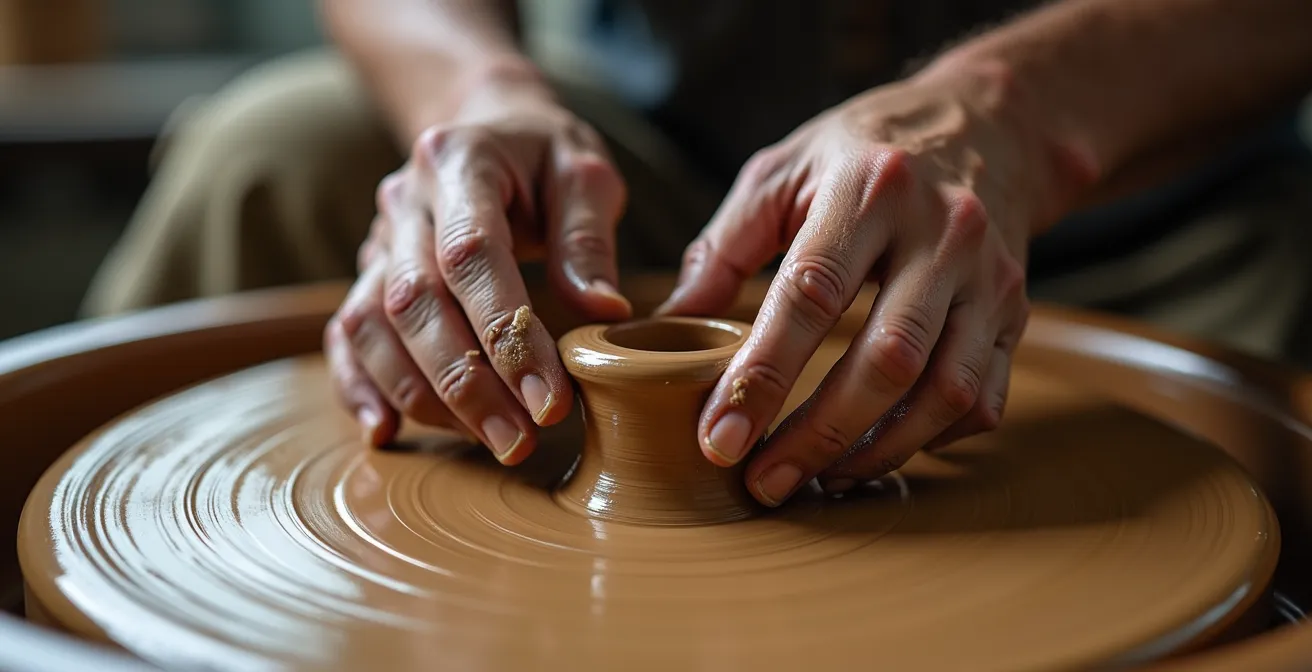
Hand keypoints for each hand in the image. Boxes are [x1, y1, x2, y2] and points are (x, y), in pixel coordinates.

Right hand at [325, 78, 630, 463]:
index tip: (548, 400)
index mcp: (460, 163)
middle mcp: (405, 203)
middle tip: (519, 440)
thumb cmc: (544, 157)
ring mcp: (377, 240)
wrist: (489, 128)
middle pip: (414, 302)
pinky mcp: (368, 275)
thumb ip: (589, 240)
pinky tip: (387, 432)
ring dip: (424, 396)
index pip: (471, 257)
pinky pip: (345, 336)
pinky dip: (359, 387)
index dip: (505, 335)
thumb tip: (604, 312)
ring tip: (489, 440)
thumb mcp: (584, 174)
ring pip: (373, 327)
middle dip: (466, 382)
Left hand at [659, 62, 1092, 504]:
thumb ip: (723, 248)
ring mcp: (990, 277)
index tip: (720, 437)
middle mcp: (943, 233)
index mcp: (870, 189)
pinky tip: (879, 450)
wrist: (986, 125)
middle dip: (820, 435)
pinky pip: (982, 397)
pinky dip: (931, 439)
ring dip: (878, 450)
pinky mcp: (1016, 313)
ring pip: (944, 390)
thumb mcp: (781, 172)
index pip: (812, 295)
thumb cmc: (861, 153)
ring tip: (818, 481)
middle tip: (764, 483)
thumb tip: (668, 324)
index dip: (764, 374)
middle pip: (887, 359)